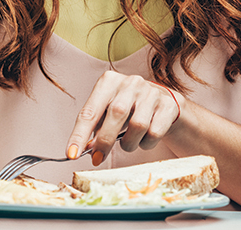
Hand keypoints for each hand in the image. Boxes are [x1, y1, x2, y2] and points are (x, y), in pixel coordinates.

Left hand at [66, 71, 180, 165]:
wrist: (162, 103)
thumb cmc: (128, 109)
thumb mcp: (107, 113)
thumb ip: (95, 129)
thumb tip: (83, 149)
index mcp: (109, 81)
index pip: (90, 111)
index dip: (79, 134)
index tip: (71, 154)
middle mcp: (131, 82)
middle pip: (115, 114)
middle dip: (104, 141)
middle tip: (97, 159)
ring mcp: (152, 92)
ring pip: (137, 126)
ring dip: (129, 143)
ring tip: (127, 143)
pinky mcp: (168, 105)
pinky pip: (154, 132)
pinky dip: (146, 143)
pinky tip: (144, 139)